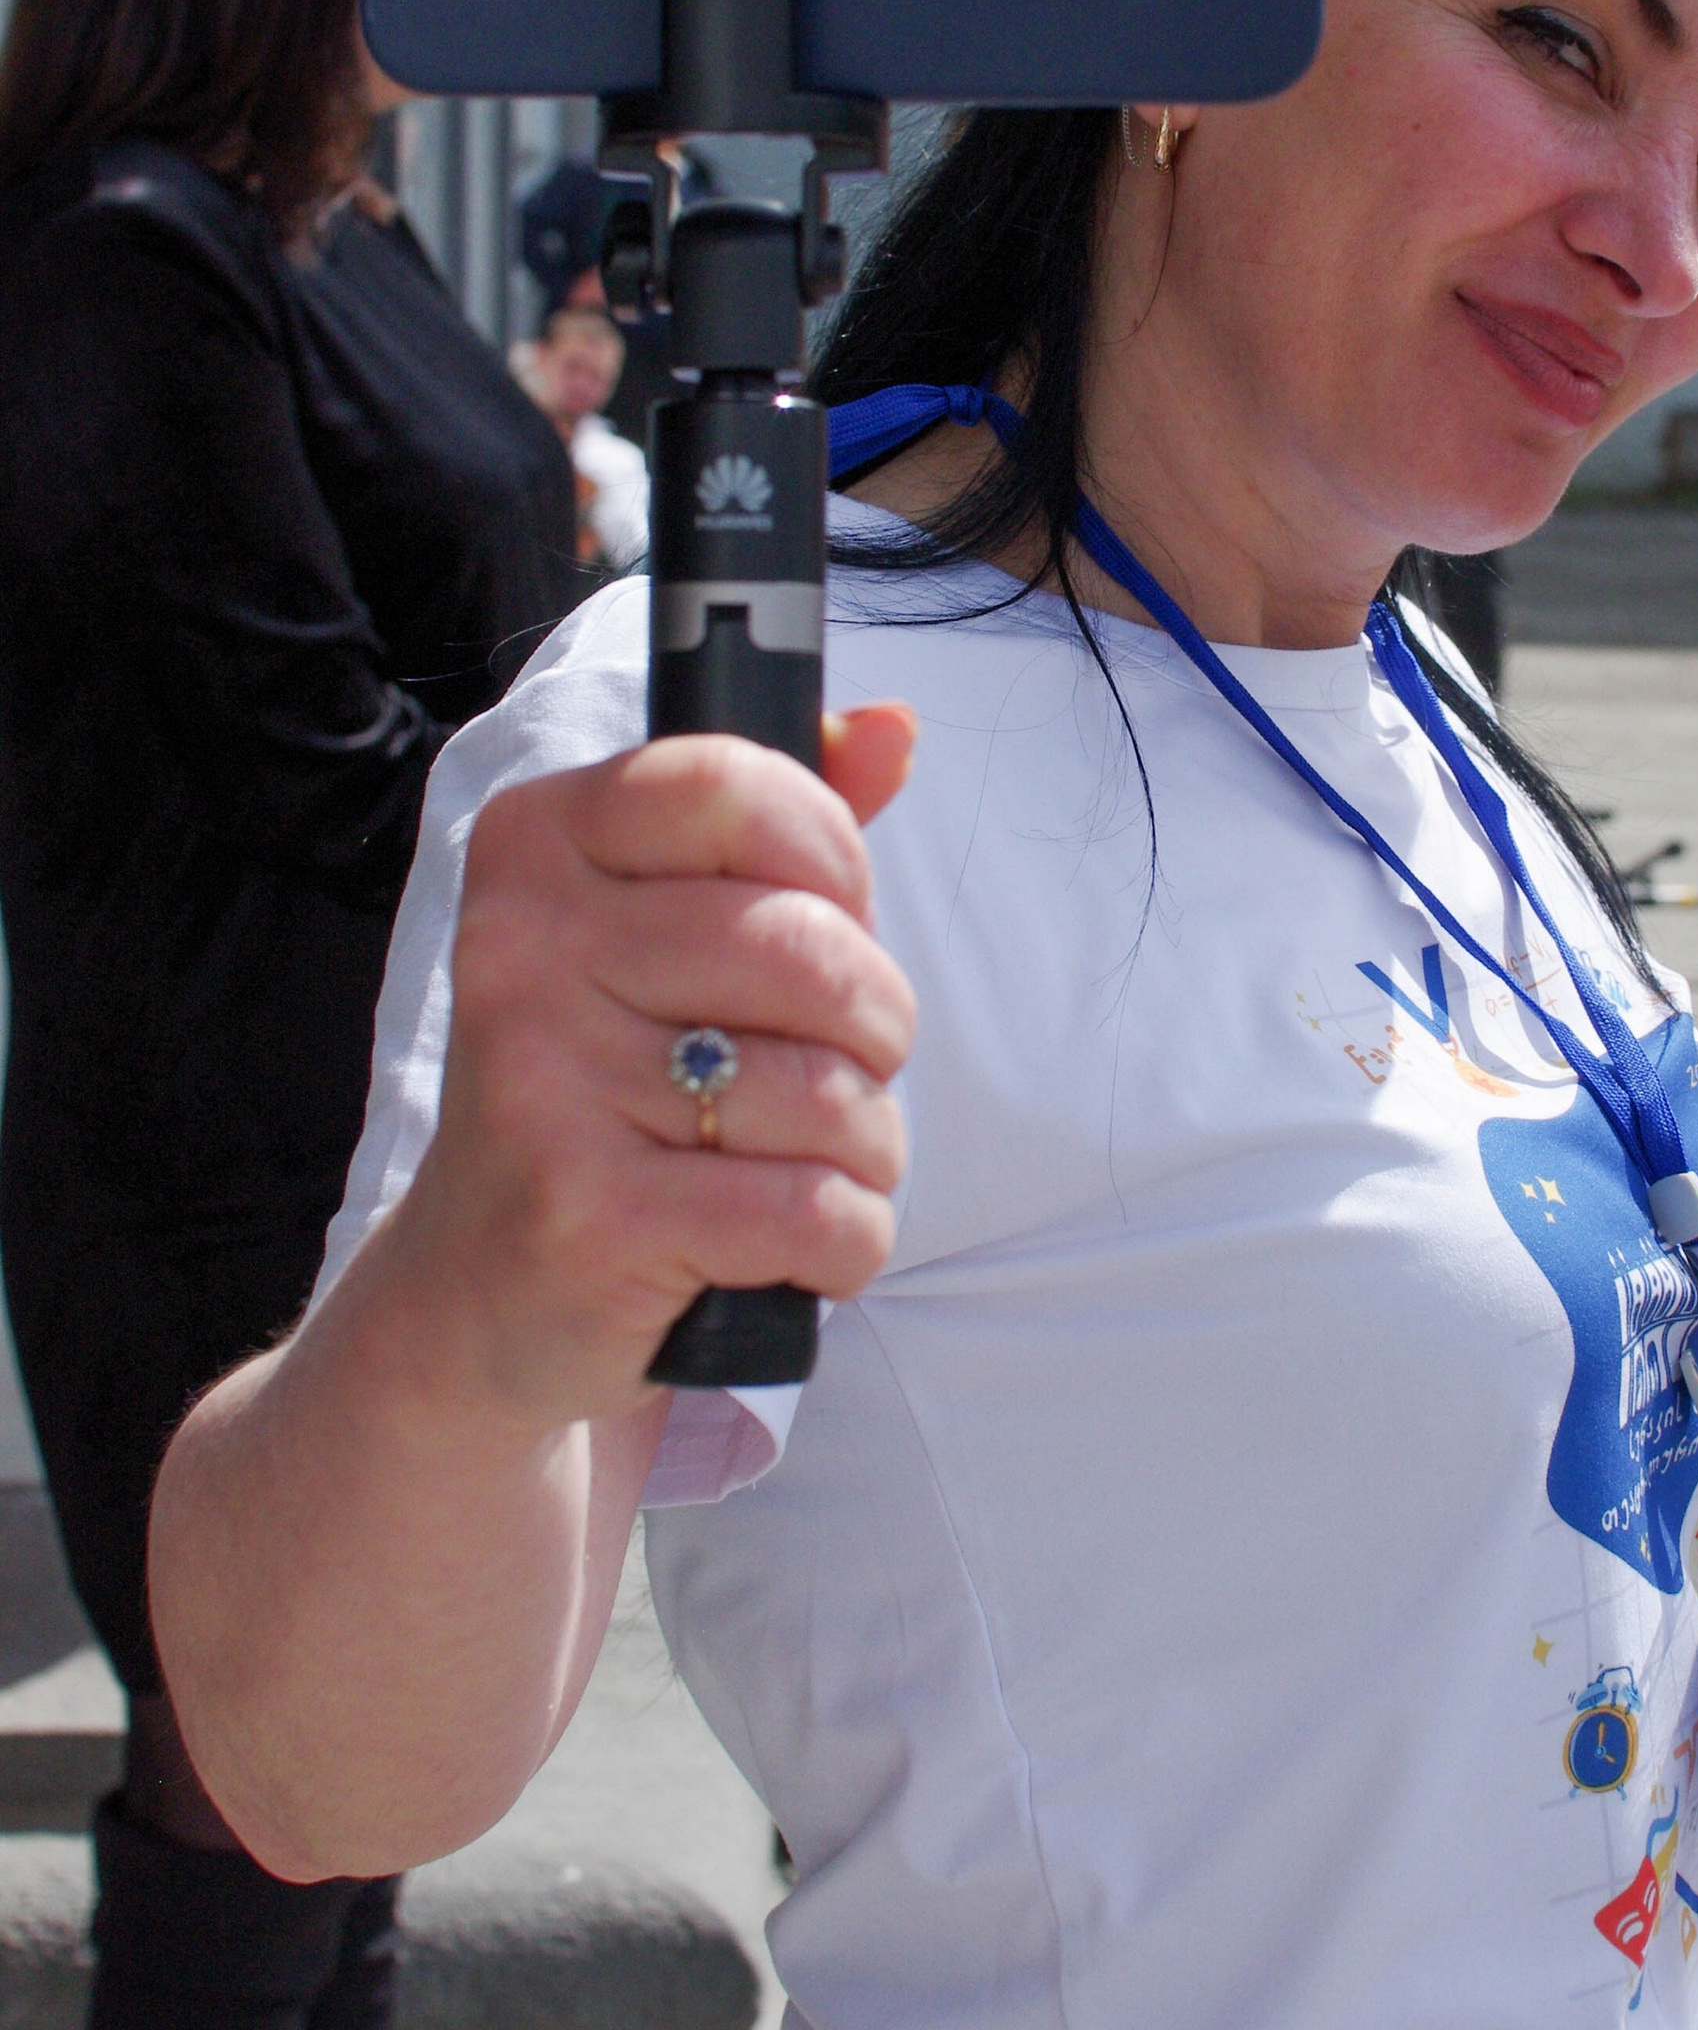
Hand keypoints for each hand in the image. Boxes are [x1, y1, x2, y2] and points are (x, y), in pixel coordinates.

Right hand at [374, 707, 916, 1430]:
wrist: (474, 1302)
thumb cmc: (606, 1093)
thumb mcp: (667, 937)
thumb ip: (782, 827)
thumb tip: (891, 727)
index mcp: (538, 850)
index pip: (733, 786)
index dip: (830, 855)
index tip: (831, 913)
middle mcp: (521, 950)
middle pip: (805, 948)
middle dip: (875, 1025)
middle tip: (838, 1067)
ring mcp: (545, 1085)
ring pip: (827, 1090)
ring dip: (865, 1146)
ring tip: (802, 1162)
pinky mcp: (590, 1218)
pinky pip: (813, 1210)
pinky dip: (847, 1240)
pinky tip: (797, 1243)